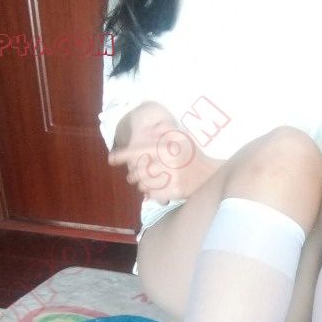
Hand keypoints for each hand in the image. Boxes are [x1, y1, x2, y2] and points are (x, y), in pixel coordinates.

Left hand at [108, 103, 223, 203]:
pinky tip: (155, 190)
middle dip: (133, 175)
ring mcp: (172, 177)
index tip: (111, 159)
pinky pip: (153, 194)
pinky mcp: (175, 191)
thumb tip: (152, 126)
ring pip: (145, 184)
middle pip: (139, 171)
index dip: (123, 155)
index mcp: (166, 147)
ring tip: (145, 183)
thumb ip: (165, 130)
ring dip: (142, 185)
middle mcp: (168, 161)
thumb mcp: (181, 137)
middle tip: (132, 176)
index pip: (139, 150)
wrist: (211, 174)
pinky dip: (151, 194)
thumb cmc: (193, 154)